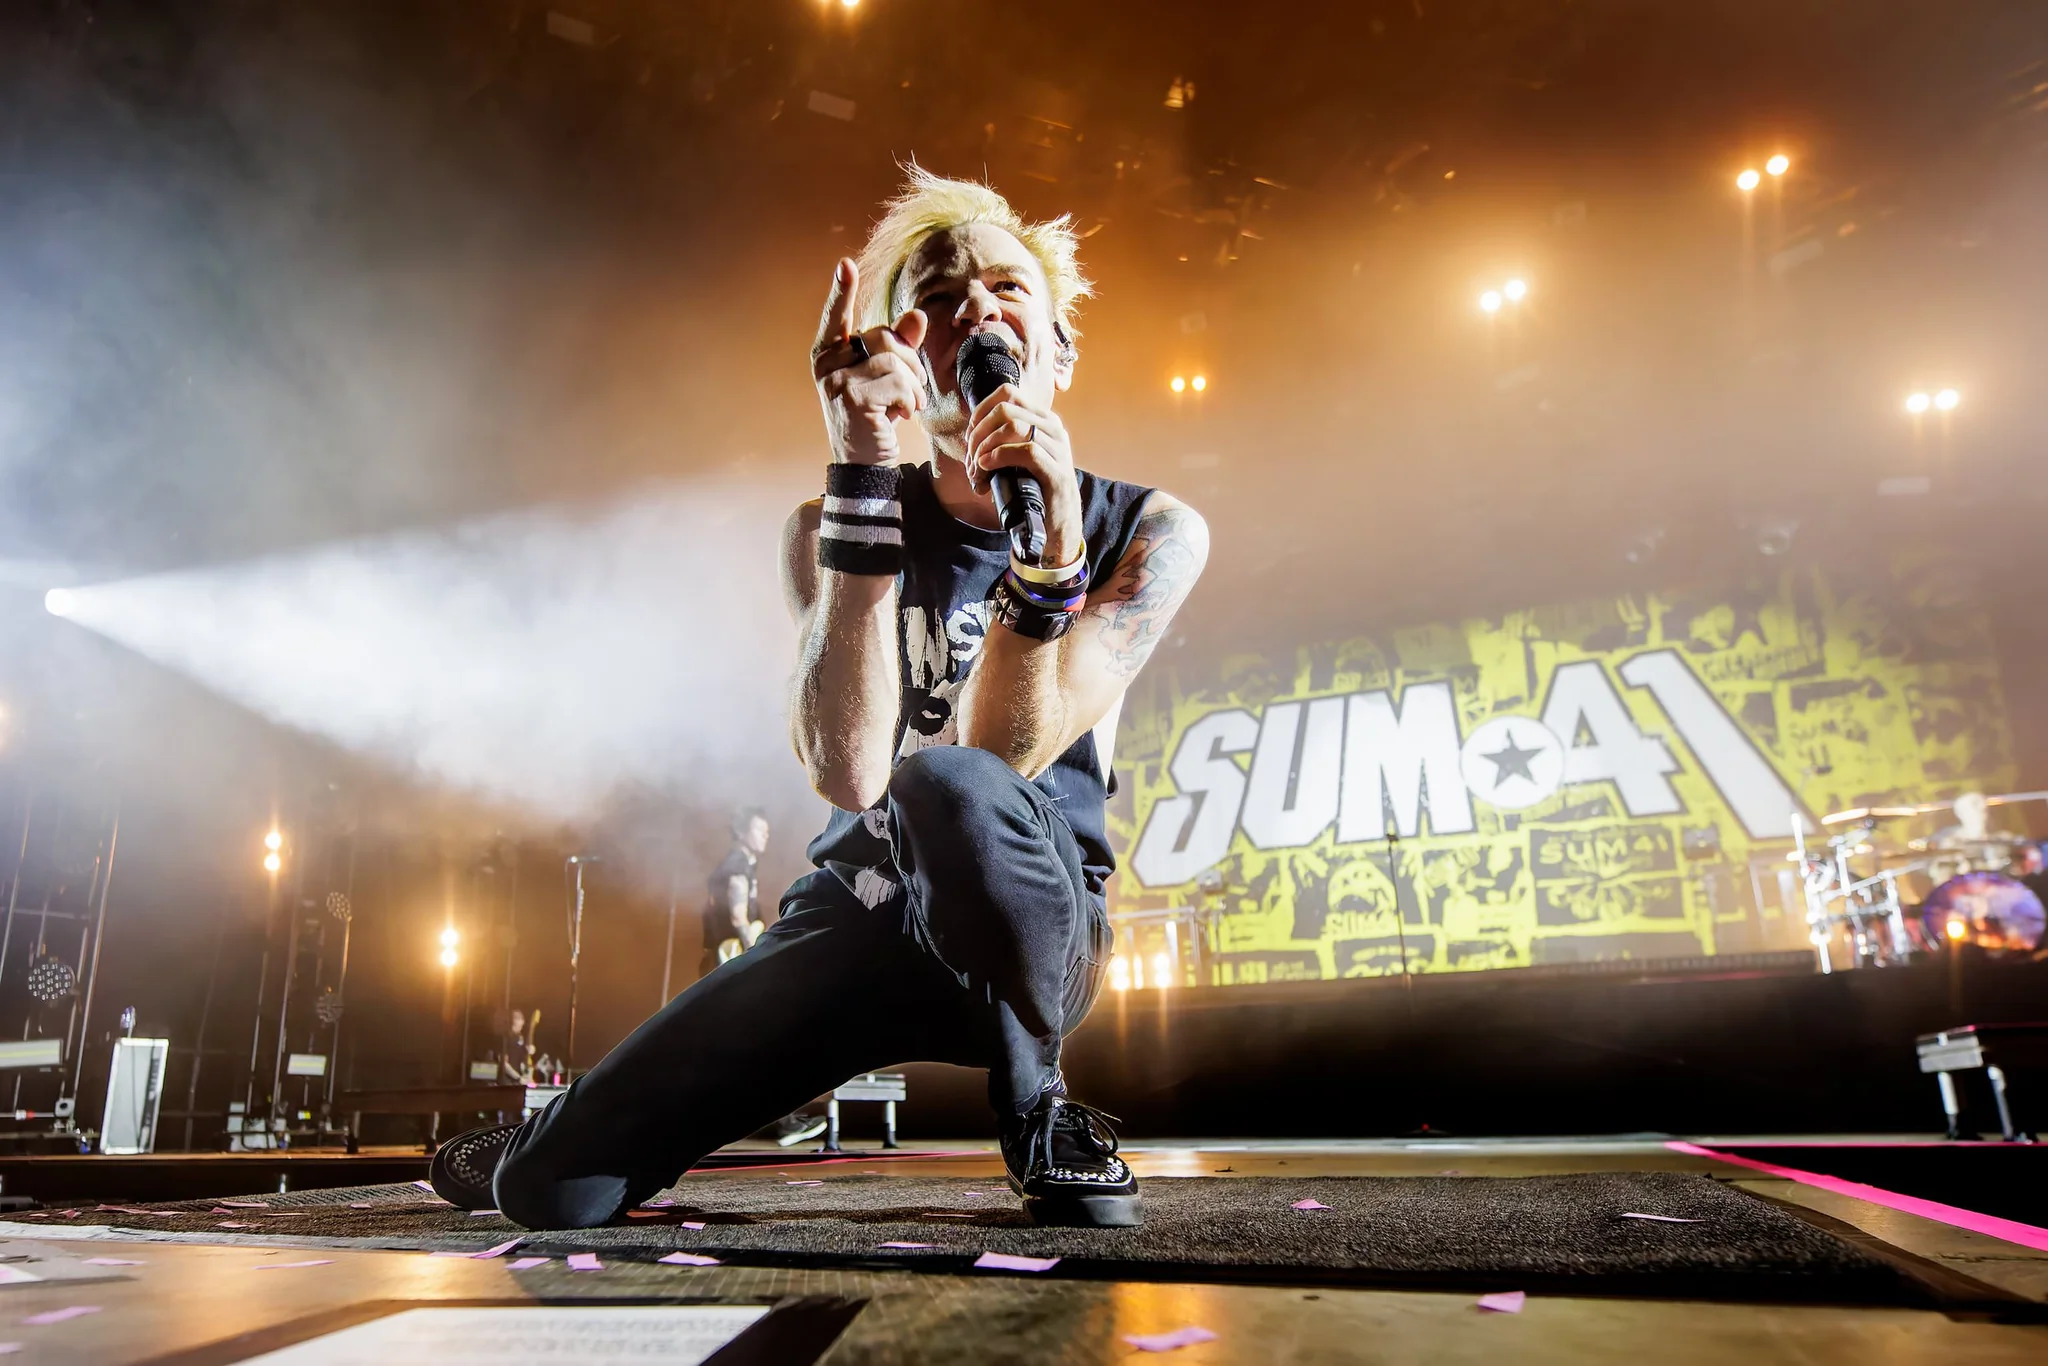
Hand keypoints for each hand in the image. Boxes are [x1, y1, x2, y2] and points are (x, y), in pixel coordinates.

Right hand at [811, 258, 930, 465]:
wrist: (863, 464)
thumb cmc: (874, 416)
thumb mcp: (885, 378)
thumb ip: (899, 346)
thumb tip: (917, 316)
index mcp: (828, 354)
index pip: (836, 318)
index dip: (841, 292)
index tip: (845, 264)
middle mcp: (827, 364)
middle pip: (884, 337)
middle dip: (908, 362)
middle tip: (907, 391)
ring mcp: (837, 381)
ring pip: (896, 362)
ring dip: (912, 386)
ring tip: (904, 406)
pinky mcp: (853, 399)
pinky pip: (898, 383)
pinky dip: (909, 399)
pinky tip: (900, 415)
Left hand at [965, 384, 1084, 565]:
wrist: (1057, 526)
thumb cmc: (1033, 491)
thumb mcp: (1018, 458)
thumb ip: (1003, 439)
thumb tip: (972, 433)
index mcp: (1043, 420)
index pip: (1007, 393)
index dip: (980, 412)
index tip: (970, 437)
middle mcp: (1054, 429)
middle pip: (1005, 409)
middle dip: (979, 434)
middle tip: (971, 461)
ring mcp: (1058, 449)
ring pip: (1013, 427)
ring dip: (985, 448)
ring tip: (977, 472)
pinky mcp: (1057, 472)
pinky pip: (1026, 450)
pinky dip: (999, 457)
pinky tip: (988, 469)